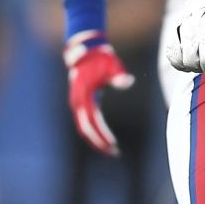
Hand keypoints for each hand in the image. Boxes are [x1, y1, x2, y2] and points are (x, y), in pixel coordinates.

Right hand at [64, 30, 135, 156]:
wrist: (86, 50)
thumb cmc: (101, 58)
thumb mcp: (112, 65)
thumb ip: (119, 76)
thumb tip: (128, 81)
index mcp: (83, 96)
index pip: (91, 122)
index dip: (101, 135)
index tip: (113, 145)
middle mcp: (77, 102)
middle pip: (85, 129)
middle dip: (98, 142)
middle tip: (114, 153)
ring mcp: (76, 103)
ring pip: (83, 127)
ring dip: (95, 138)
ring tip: (111, 148)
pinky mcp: (80, 102)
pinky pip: (85, 121)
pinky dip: (94, 130)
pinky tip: (104, 136)